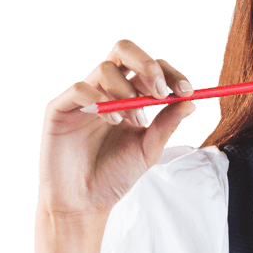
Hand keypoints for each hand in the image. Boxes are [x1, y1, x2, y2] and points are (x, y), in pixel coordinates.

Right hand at [37, 39, 197, 217]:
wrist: (85, 201)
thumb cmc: (116, 174)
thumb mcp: (149, 149)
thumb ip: (167, 124)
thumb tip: (191, 102)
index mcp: (130, 95)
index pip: (151, 69)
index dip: (170, 74)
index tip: (187, 91)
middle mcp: (107, 90)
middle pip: (125, 51)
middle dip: (147, 65)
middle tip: (160, 91)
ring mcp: (84, 97)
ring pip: (106, 68)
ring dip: (127, 91)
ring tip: (135, 120)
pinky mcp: (61, 108)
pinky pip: (80, 88)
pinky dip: (100, 100)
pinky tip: (113, 120)